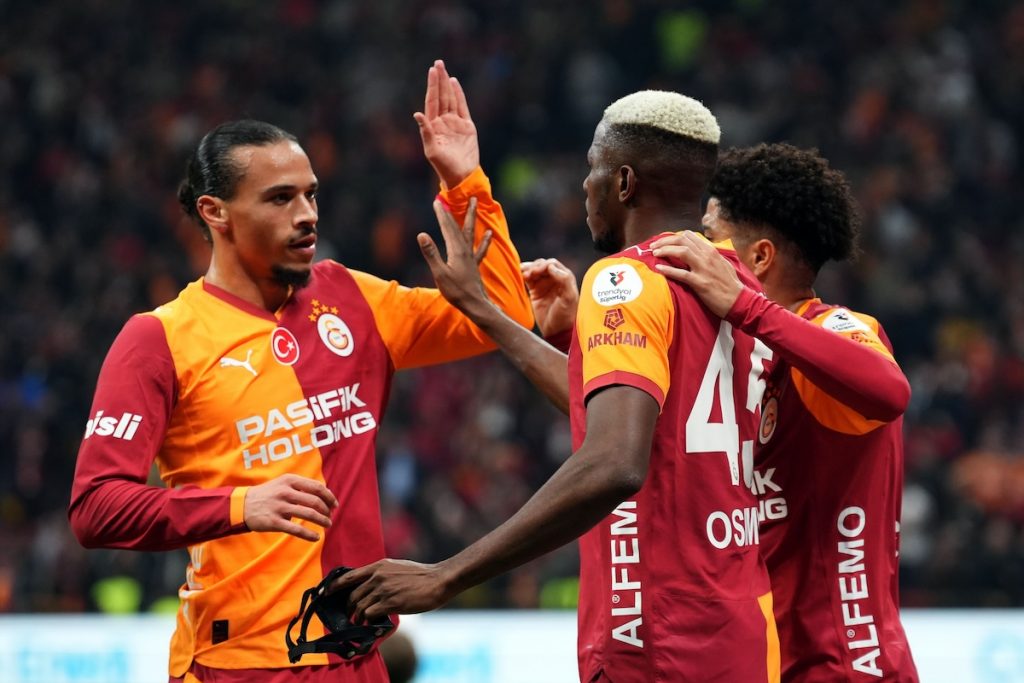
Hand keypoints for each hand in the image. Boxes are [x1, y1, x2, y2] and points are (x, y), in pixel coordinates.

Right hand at [242, 474, 337, 541]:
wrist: (243, 505)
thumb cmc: (268, 494)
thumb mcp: (283, 483)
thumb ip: (301, 486)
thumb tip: (324, 495)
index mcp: (290, 480)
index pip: (317, 487)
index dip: (329, 497)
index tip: (335, 504)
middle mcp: (285, 492)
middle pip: (315, 501)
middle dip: (327, 510)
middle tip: (331, 517)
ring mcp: (280, 507)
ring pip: (309, 514)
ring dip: (322, 521)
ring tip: (328, 525)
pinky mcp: (275, 522)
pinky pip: (297, 530)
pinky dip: (309, 534)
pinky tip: (316, 537)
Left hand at [331, 559, 454, 621]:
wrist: (439, 580)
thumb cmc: (421, 575)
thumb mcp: (397, 567)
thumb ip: (382, 573)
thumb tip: (370, 584)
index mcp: (378, 566)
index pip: (349, 576)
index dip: (334, 586)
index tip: (325, 593)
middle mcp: (377, 576)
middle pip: (352, 595)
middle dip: (348, 608)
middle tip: (350, 615)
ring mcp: (383, 589)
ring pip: (359, 606)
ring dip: (357, 617)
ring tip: (360, 622)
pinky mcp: (390, 602)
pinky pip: (369, 614)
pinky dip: (368, 620)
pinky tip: (372, 622)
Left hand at [415, 60, 478, 188]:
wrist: (462, 175)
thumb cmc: (444, 166)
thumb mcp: (432, 150)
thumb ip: (425, 132)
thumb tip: (417, 114)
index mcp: (433, 126)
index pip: (432, 101)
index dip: (432, 86)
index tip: (432, 71)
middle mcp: (443, 121)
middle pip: (441, 96)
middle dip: (439, 80)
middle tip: (438, 63)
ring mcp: (455, 123)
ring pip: (451, 99)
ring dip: (447, 84)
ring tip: (444, 69)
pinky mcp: (467, 126)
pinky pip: (462, 107)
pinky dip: (459, 95)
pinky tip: (455, 83)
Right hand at [418, 196, 492, 312]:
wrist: (475, 304)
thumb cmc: (456, 291)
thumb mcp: (439, 273)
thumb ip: (431, 253)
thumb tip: (421, 234)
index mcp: (456, 250)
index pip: (447, 227)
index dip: (442, 214)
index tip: (437, 201)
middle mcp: (465, 250)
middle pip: (459, 226)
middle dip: (453, 211)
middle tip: (452, 197)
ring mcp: (471, 257)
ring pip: (471, 232)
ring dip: (471, 217)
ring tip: (474, 203)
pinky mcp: (475, 265)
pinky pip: (480, 248)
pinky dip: (484, 240)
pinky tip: (489, 233)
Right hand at [521, 258, 578, 336]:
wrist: (556, 330)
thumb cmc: (565, 315)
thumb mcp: (569, 297)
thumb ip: (564, 279)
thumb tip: (551, 266)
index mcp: (565, 278)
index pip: (552, 264)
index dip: (544, 265)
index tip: (538, 271)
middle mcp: (554, 279)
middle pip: (542, 265)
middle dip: (535, 266)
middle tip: (529, 274)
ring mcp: (544, 284)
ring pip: (534, 270)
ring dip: (528, 269)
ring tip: (524, 274)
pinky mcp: (535, 291)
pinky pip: (528, 279)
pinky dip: (524, 275)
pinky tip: (521, 275)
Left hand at [650, 231, 743, 318]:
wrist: (739, 300)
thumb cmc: (730, 284)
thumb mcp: (722, 264)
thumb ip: (709, 256)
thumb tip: (697, 251)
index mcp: (711, 251)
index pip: (689, 236)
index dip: (673, 237)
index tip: (663, 241)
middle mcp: (707, 256)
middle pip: (682, 240)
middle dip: (665, 241)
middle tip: (653, 245)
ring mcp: (704, 269)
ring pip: (681, 252)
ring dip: (665, 250)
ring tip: (654, 253)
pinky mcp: (700, 283)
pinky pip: (681, 274)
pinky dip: (668, 270)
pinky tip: (658, 268)